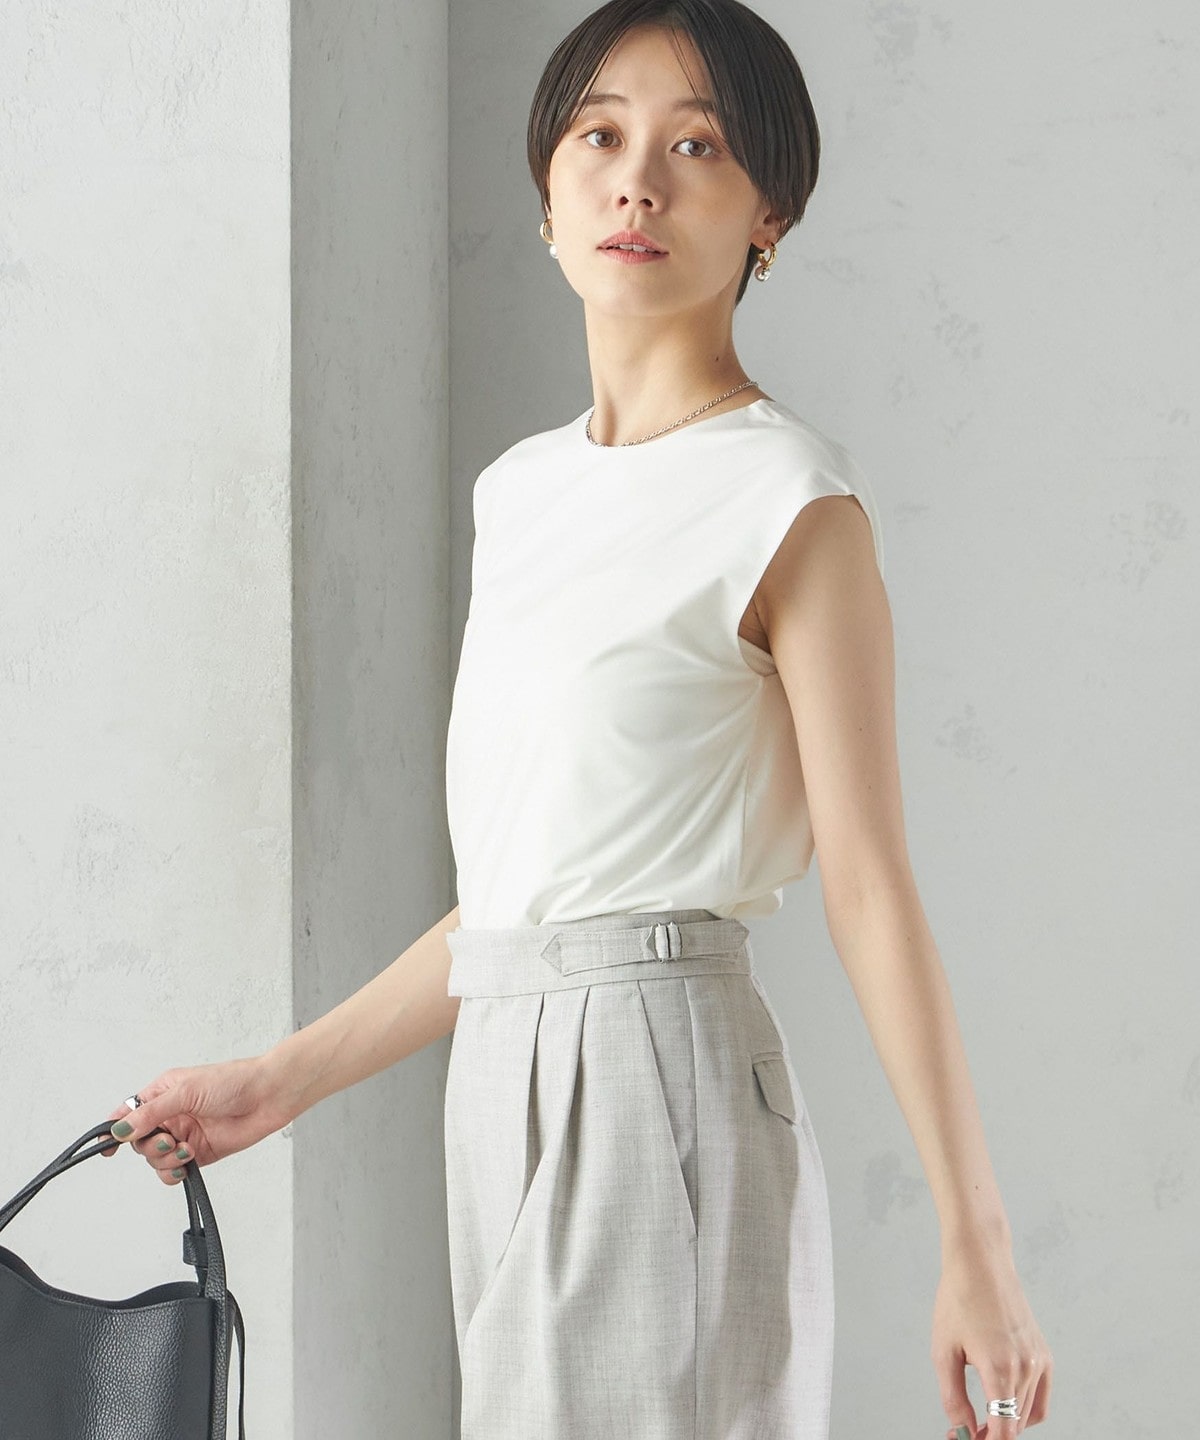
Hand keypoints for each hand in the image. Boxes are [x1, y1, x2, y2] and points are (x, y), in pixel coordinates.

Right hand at [101, 1057, 292, 1184]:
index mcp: (162, 1093)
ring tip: (186, 1149)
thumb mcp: (186, 1091)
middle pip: (138, 1141)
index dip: (113, 1131)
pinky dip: (174, 1173)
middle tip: (169, 1139)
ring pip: (155, 1159)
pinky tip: (188, 1163)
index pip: (127, 1114)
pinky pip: (173, 1172)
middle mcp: (170, 1115)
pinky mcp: (199, 1153)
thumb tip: (119, 1130)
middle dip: (149, 1145)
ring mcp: (184, 1135)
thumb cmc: (233, 1081)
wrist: (269, 1096)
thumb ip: (151, 1113)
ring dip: (165, 1159)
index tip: (107, 1147)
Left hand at [932, 1241, 1052, 1437]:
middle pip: (1014, 1426)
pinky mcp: (1043, 1354)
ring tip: (978, 1420)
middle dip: (990, 1435)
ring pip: (1026, 1414)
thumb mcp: (943, 1351)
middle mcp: (1026, 1368)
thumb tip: (962, 1429)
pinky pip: (1040, 1398)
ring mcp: (1039, 1361)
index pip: (1003, 1431)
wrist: (981, 1263)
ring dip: (1005, 1424)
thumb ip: (953, 1397)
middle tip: (963, 1432)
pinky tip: (1004, 1407)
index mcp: (1000, 1368)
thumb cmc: (958, 1300)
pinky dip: (1024, 1410)